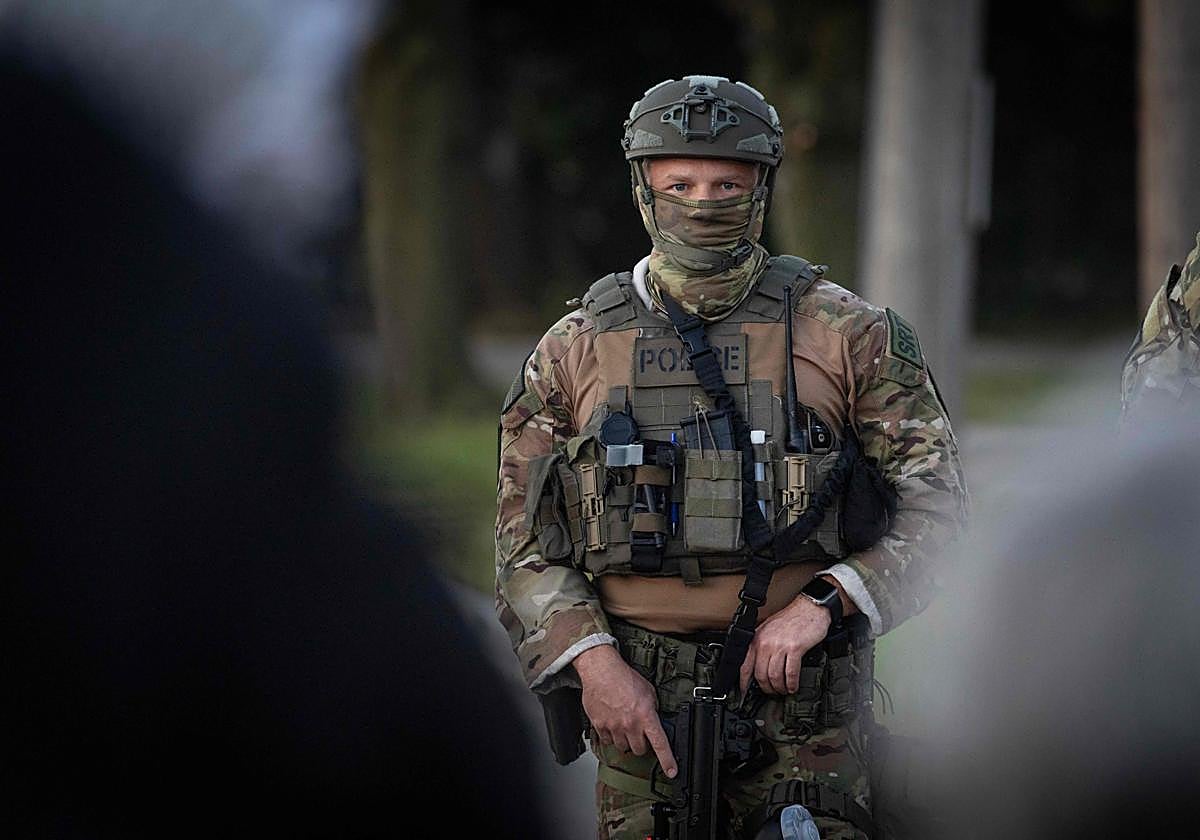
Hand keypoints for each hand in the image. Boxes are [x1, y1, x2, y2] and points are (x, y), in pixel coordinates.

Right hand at [573, 645, 677, 777]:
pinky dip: (610, 735)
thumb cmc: (623, 677)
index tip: (672, 771)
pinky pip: (606, 740)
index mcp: (646, 715)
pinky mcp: (600, 726)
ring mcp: (614, 727)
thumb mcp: (648, 691)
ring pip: (623, 748)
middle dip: (641, 744)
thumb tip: (655, 719)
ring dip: (625, 740)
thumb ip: (652, 708)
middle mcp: (630, 724)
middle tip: (639, 732)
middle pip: (640, 750)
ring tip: (623, 724)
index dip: (667, 760)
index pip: (660, 743)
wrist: (601, 670)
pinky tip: (611, 722)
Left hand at [739, 595, 830, 695]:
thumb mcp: (768, 630)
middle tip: (772, 693)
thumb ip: (761, 646)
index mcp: (757, 638)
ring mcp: (779, 645)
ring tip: (784, 690)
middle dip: (766, 688)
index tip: (744, 693)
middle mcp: (765, 642)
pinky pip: (790, 673)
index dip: (743, 683)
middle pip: (760, 675)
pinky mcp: (795, 648)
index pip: (744, 666)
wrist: (809, 608)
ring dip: (779, 688)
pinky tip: (793, 686)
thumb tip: (758, 668)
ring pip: (774, 676)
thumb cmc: (791, 619)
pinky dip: (791, 683)